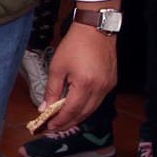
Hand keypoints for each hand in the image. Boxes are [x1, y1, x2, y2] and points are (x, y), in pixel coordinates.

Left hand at [39, 20, 116, 134]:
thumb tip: (45, 108)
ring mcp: (108, 86)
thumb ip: (51, 90)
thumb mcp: (57, 67)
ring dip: (78, 116)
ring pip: (92, 109)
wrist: (95, 28)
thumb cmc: (74, 45)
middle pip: (83, 113)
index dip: (60, 121)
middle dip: (69, 122)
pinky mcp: (111, 82)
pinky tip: (77, 107)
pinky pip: (99, 100)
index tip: (49, 127)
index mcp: (85, 85)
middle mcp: (100, 88)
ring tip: (64, 120)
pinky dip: (87, 107)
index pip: (71, 111)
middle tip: (55, 127)